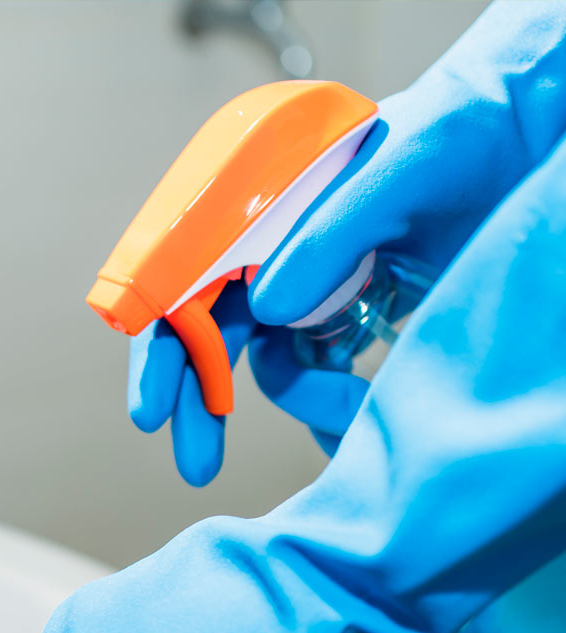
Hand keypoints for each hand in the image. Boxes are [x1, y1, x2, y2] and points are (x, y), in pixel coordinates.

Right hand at [131, 2, 565, 480]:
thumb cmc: (463, 130)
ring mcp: (312, 280)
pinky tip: (353, 415)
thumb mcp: (401, 169)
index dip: (164, 342)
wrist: (520, 139)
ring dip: (300, 399)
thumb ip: (329, 234)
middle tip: (195, 462)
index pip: (187, 275)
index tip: (152, 408)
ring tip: (349, 412)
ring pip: (270, 359)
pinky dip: (330, 399)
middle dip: (200, 398)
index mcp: (263, 200)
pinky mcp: (349, 309)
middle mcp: (276, 243)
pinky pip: (319, 368)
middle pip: (212, 328)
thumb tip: (268, 307)